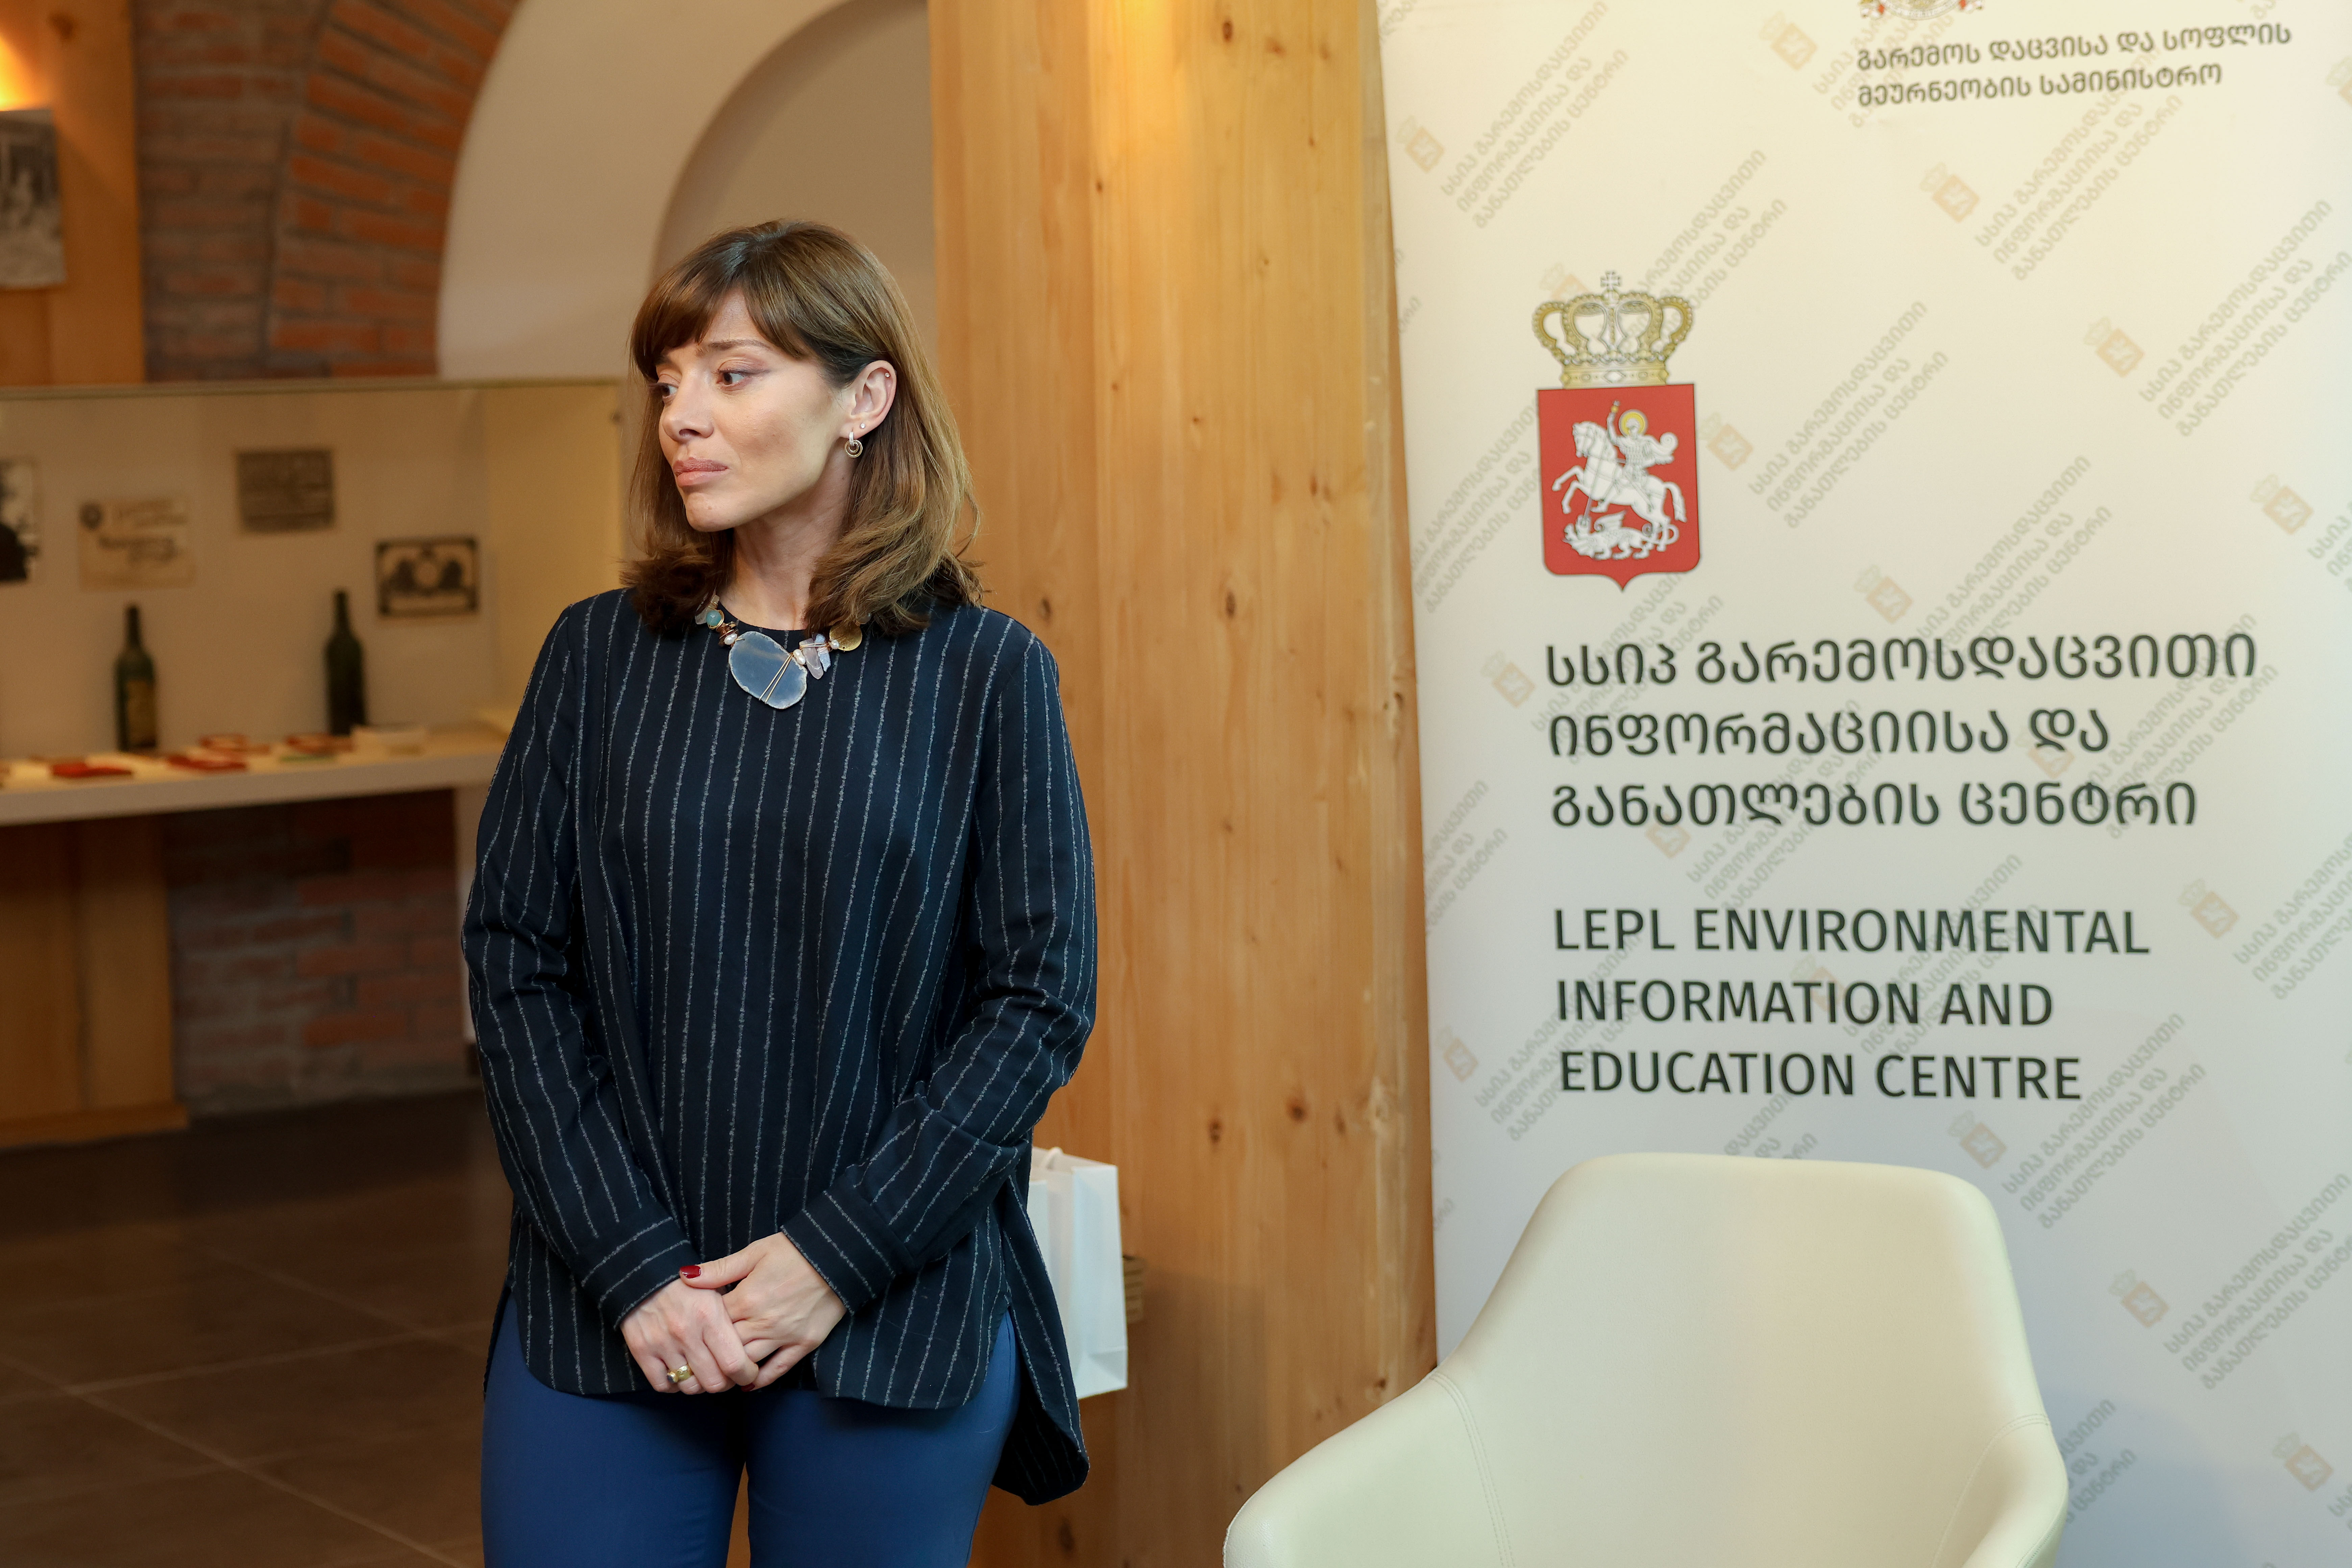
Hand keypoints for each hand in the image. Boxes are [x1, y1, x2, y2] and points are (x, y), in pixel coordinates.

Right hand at [620, 1278, 758, 1393]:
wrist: (645, 1275)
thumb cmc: (687, 1285)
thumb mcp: (717, 1288)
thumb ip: (734, 1315)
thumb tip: (751, 1342)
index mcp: (710, 1316)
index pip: (734, 1363)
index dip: (746, 1374)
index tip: (748, 1371)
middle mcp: (686, 1333)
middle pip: (714, 1382)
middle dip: (725, 1382)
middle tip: (726, 1374)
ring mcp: (662, 1343)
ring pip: (689, 1387)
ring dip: (700, 1384)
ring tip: (703, 1372)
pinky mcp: (641, 1351)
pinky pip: (663, 1384)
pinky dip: (674, 1384)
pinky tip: (681, 1372)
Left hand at [680, 1234, 846, 1389]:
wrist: (837, 1256)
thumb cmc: (793, 1251)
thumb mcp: (754, 1252)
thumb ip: (719, 1269)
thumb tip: (685, 1276)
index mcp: (747, 1298)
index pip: (713, 1323)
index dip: (700, 1329)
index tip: (692, 1331)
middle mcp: (763, 1322)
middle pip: (726, 1347)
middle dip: (710, 1355)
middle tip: (696, 1361)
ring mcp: (784, 1335)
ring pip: (749, 1362)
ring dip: (730, 1370)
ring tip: (716, 1374)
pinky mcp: (804, 1343)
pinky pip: (779, 1369)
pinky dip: (761, 1380)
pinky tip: (747, 1384)